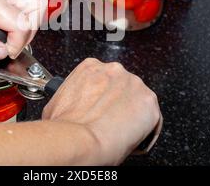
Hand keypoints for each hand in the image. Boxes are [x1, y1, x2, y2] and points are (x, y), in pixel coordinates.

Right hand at [42, 58, 160, 165]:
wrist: (81, 141)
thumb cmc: (67, 127)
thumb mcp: (56, 104)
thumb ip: (70, 98)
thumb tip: (68, 110)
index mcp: (90, 67)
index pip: (102, 79)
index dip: (100, 98)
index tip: (98, 109)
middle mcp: (114, 70)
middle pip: (122, 88)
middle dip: (118, 104)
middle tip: (108, 123)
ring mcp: (134, 84)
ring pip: (138, 101)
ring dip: (132, 116)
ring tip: (119, 135)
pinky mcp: (149, 101)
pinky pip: (152, 119)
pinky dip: (145, 132)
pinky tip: (131, 142)